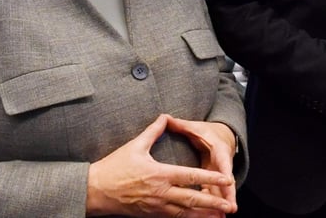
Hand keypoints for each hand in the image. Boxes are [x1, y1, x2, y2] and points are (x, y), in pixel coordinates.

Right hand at [85, 114, 234, 216]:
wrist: (95, 191)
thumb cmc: (113, 168)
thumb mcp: (135, 146)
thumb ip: (153, 131)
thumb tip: (164, 116)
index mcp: (159, 174)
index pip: (191, 177)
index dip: (211, 178)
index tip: (227, 179)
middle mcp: (160, 193)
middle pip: (192, 199)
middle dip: (213, 203)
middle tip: (230, 207)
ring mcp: (156, 206)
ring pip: (185, 213)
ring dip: (203, 215)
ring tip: (219, 216)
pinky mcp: (150, 214)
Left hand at [165, 117, 237, 211]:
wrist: (222, 137)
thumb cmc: (207, 132)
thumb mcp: (195, 127)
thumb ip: (180, 125)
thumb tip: (165, 117)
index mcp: (218, 150)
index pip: (223, 161)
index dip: (225, 172)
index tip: (227, 181)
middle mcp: (221, 165)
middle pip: (225, 183)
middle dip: (227, 196)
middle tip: (230, 208)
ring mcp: (218, 176)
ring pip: (219, 193)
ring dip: (220, 206)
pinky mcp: (214, 184)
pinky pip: (212, 196)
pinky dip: (210, 208)